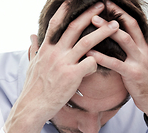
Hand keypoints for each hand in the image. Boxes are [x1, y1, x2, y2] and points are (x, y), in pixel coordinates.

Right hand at [5, 1, 119, 132]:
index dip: (67, 9)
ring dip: (103, 32)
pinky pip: (91, 63)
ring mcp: (64, 63)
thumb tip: (31, 36)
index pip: (57, 23)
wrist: (32, 107)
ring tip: (116, 26)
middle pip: (75, 27)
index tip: (75, 0)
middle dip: (90, 15)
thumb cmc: (33, 88)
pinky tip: (96, 67)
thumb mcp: (31, 64)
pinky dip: (97, 62)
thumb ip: (34, 48)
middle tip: (103, 5)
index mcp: (46, 48)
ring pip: (87, 42)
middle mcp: (55, 52)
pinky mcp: (72, 76)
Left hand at [87, 1, 147, 117]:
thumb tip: (128, 38)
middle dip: (116, 12)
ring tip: (94, 20)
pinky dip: (102, 57)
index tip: (112, 2)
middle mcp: (145, 50)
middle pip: (130, 25)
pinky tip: (90, 52)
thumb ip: (139, 48)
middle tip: (102, 3)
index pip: (137, 22)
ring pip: (124, 39)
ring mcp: (140, 61)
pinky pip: (116, 63)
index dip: (124, 11)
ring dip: (108, 29)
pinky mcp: (133, 74)